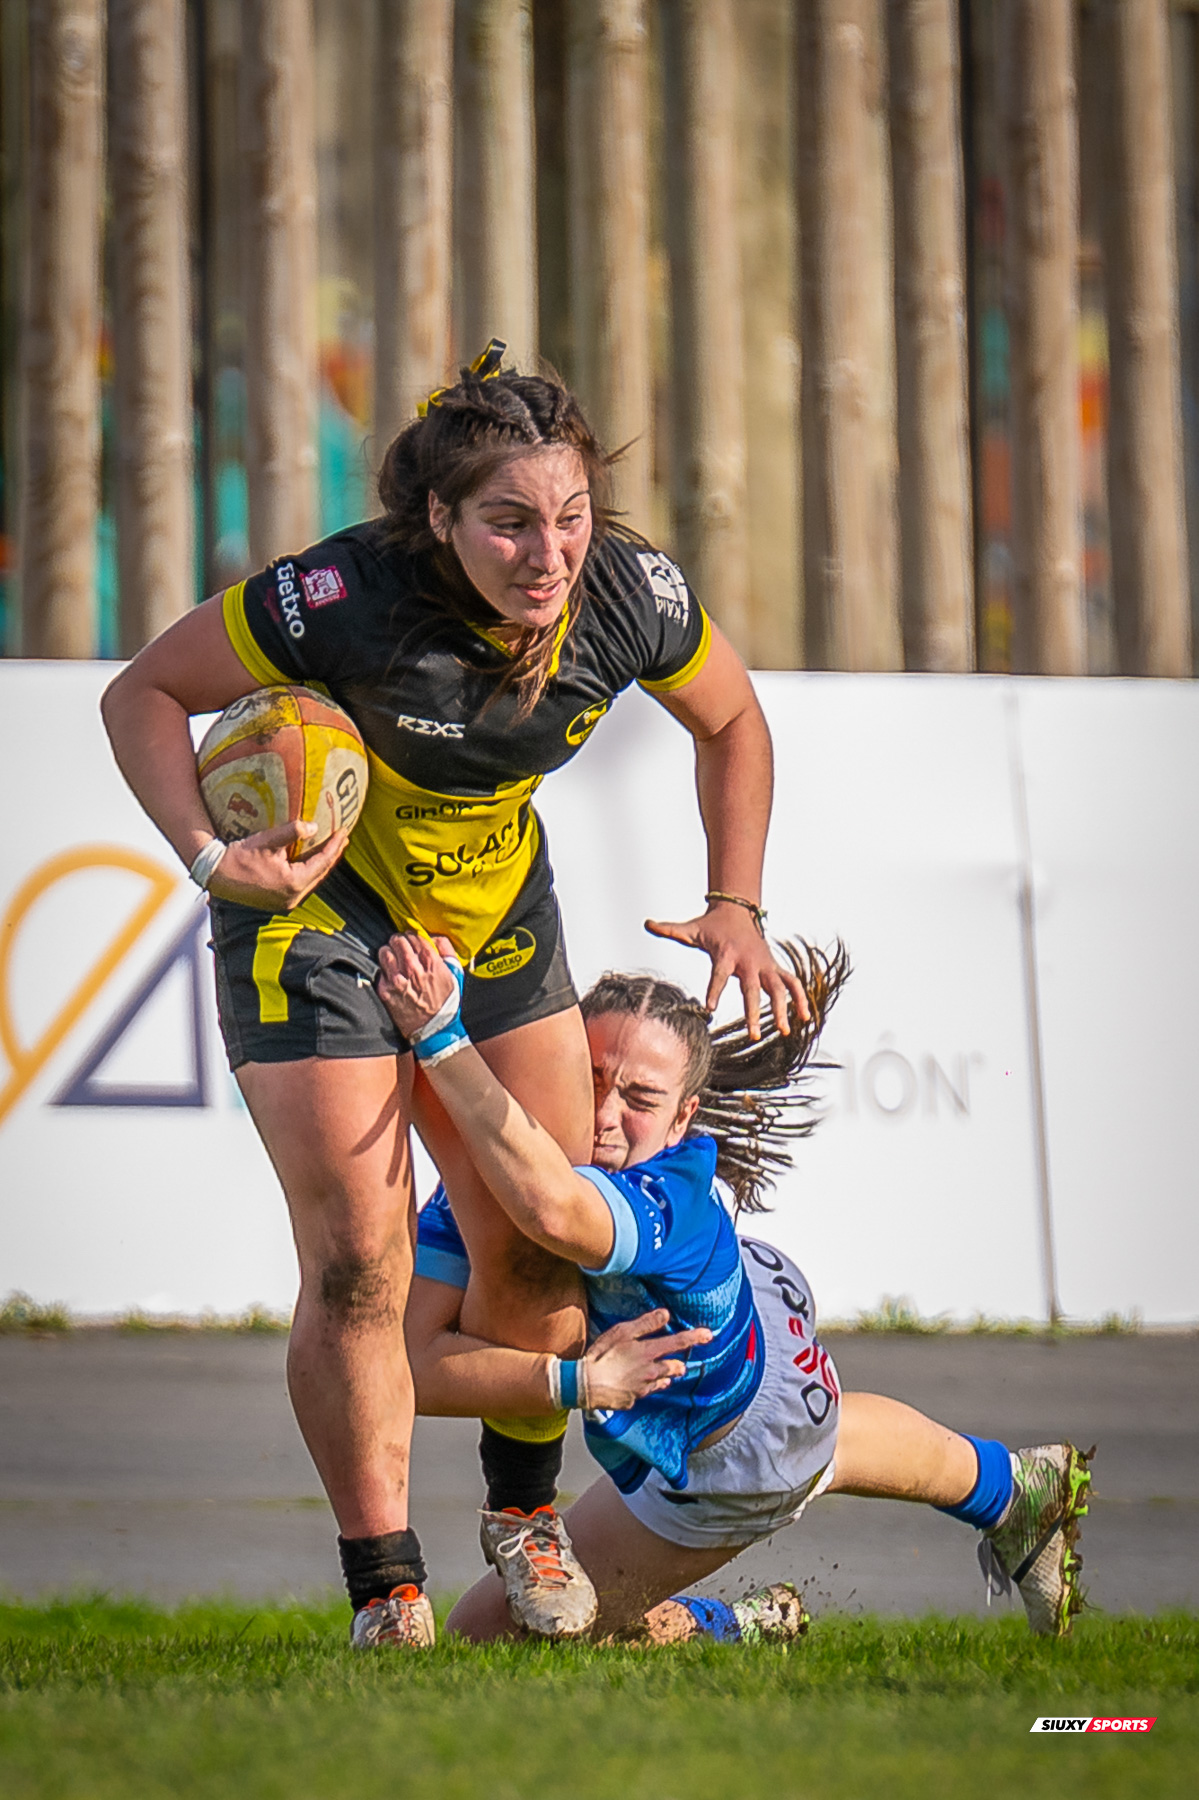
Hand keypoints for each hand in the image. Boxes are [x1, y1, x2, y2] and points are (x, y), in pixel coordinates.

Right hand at [205, 821, 347, 910]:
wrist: (215, 873)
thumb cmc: (240, 856)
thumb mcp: (266, 841)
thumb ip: (291, 832)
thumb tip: (314, 826)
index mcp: (293, 882)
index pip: (322, 862)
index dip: (334, 846)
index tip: (344, 831)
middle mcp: (292, 896)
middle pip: (320, 873)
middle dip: (332, 855)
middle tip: (342, 838)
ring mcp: (285, 901)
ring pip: (311, 880)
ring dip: (321, 864)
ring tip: (330, 848)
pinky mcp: (277, 901)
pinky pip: (300, 884)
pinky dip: (308, 871)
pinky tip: (309, 861)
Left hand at [377, 931, 457, 1036]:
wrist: (434, 1028)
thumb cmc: (446, 1002)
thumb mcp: (456, 974)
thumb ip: (447, 951)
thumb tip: (435, 938)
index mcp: (431, 962)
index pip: (415, 937)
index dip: (412, 936)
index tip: (411, 940)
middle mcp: (413, 968)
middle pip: (398, 941)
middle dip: (398, 940)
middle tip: (399, 944)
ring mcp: (397, 980)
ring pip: (385, 952)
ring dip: (388, 951)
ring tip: (391, 955)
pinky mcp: (386, 991)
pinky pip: (379, 971)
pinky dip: (383, 969)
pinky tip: (389, 973)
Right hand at [580, 1308, 711, 1411]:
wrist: (585, 1385)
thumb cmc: (602, 1355)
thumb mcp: (622, 1332)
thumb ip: (645, 1324)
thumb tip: (666, 1314)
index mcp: (649, 1352)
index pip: (678, 1342)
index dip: (694, 1337)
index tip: (709, 1335)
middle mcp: (651, 1371)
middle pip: (675, 1367)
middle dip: (679, 1364)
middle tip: (678, 1361)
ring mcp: (643, 1388)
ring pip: (663, 1381)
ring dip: (665, 1376)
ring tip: (660, 1372)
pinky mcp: (633, 1400)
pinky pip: (646, 1391)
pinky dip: (646, 1386)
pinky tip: (637, 1382)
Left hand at [644, 901, 809, 1036]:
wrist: (737, 910)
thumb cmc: (711, 926)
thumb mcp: (690, 929)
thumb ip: (669, 930)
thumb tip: (646, 923)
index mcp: (726, 954)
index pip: (718, 974)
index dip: (714, 989)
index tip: (710, 1008)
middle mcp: (748, 961)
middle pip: (752, 988)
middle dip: (753, 1012)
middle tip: (752, 1035)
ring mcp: (764, 964)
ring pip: (778, 988)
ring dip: (782, 1009)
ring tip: (784, 1032)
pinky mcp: (774, 967)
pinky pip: (791, 983)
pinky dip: (800, 998)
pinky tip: (805, 1018)